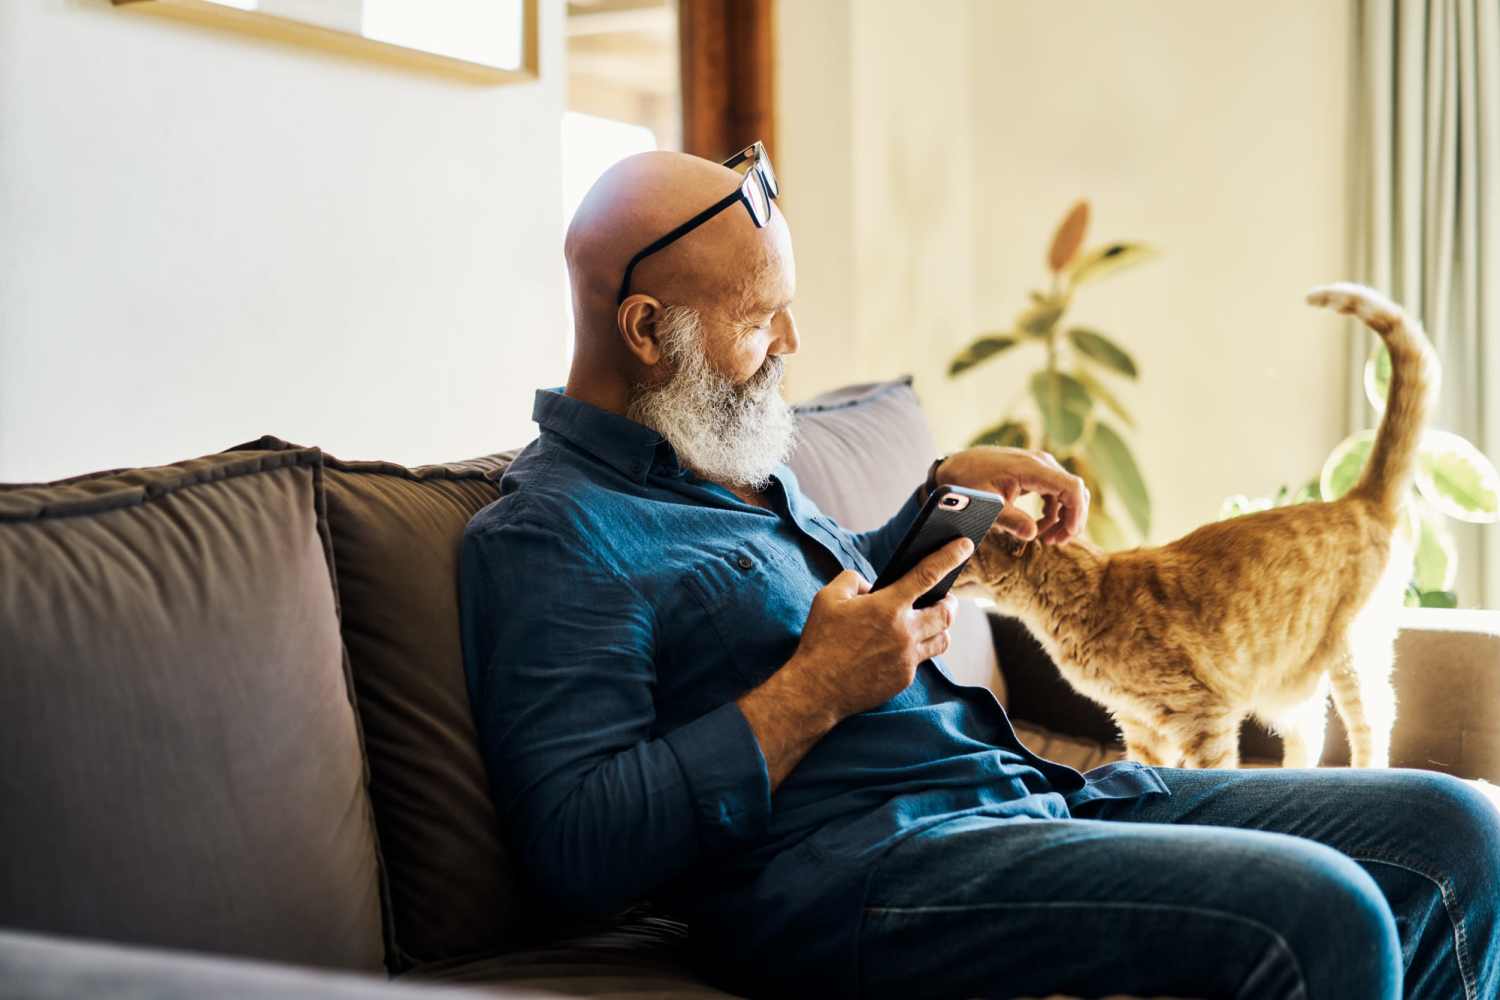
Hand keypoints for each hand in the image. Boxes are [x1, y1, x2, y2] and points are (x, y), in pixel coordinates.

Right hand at [785, 537, 970, 721]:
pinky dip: (918, 649)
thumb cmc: (820, 641)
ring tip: (929, 622)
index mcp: (887, 606)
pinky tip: (901, 647)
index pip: (928, 574)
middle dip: (950, 601)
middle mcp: (904, 632)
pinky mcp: (904, 678)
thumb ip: (852, 580)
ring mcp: (907, 658)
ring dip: (941, 627)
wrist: (817, 689)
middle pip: (947, 612)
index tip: (965, 544)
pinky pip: (922, 659)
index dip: (950, 556)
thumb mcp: (827, 598)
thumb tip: (871, 586)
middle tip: (945, 597)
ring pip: (943, 639)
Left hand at [935, 446, 1088, 544]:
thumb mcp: (987, 504)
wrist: (955, 467)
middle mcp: (1041, 463)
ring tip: (1046, 539)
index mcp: (1032, 468)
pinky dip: (1052, 511)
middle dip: (1070, 519)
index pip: (1071, 487)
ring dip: (1061, 517)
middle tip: (1056, 542)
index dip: (1077, 512)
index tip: (1069, 534)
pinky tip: (1039, 527)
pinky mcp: (1034, 473)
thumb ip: (1009, 519)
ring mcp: (1039, 466)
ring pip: (1066, 493)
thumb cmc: (968, 483)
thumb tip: (1032, 534)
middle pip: (1073, 491)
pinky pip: (1054, 492)